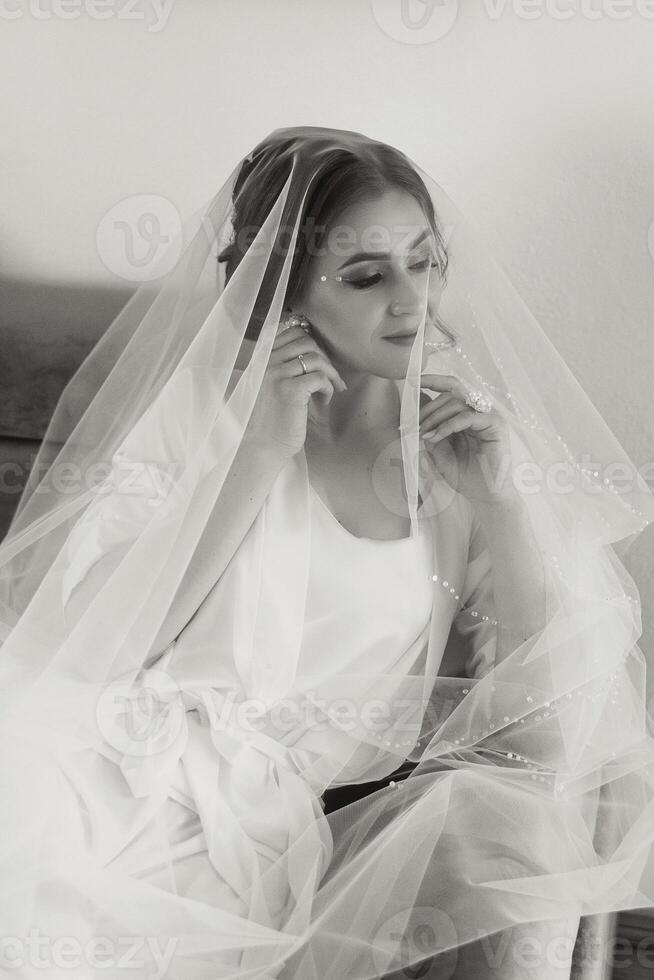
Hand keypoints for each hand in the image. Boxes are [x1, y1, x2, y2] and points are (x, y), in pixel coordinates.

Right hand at [244, 320, 346, 459]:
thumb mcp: (276, 385)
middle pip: (307, 341)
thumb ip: (288, 365)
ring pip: (316, 359)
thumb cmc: (274, 418)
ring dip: (331, 374)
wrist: (265, 445)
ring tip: (330, 390)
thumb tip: (317, 348)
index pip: (294, 332)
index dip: (314, 345)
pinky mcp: (290, 391)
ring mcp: (277, 376)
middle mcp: (267, 363)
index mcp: (263, 359)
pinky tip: (324, 401)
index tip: (321, 364)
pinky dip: (328, 388)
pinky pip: (320, 378)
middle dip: (325, 358)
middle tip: (331, 377)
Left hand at [417, 373, 515, 503]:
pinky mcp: (495, 425)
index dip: (432, 380)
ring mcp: (488, 416)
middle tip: (411, 424)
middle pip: (451, 392)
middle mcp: (478, 411)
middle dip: (427, 407)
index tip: (411, 381)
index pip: (450, 388)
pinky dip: (448, 425)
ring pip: (457, 402)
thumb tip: (413, 414)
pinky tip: (435, 436)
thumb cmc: (464, 475)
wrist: (484, 496)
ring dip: (434, 417)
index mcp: (466, 413)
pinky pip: (468, 416)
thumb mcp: (438, 450)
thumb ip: (429, 431)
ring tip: (422, 433)